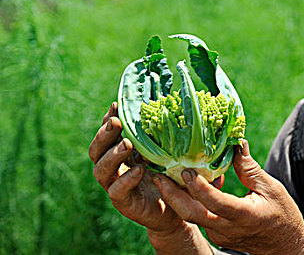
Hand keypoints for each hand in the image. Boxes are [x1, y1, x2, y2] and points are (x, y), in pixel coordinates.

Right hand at [89, 102, 213, 253]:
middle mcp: (117, 167)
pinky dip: (126, 179)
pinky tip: (138, 170)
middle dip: (104, 134)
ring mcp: (117, 185)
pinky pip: (117, 191)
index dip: (109, 119)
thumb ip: (177, 139)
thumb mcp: (175, 155)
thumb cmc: (176, 179)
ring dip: (111, 155)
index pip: (109, 134)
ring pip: (100, 169)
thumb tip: (192, 111)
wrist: (178, 212)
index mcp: (125, 152)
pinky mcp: (124, 203)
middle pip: (97, 149)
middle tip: (117, 122)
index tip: (116, 105)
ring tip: (127, 144)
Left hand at [153, 140, 303, 254]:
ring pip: (192, 216)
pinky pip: (199, 218)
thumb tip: (236, 142)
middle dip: (171, 195)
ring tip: (165, 176)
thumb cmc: (283, 215)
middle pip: (192, 214)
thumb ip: (250, 168)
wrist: (285, 247)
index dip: (198, 187)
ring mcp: (220, 235)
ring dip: (177, 198)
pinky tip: (183, 187)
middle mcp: (227, 229)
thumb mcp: (271, 188)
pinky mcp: (217, 235)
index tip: (186, 170)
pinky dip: (189, 202)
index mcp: (243, 215)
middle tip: (158, 175)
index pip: (214, 202)